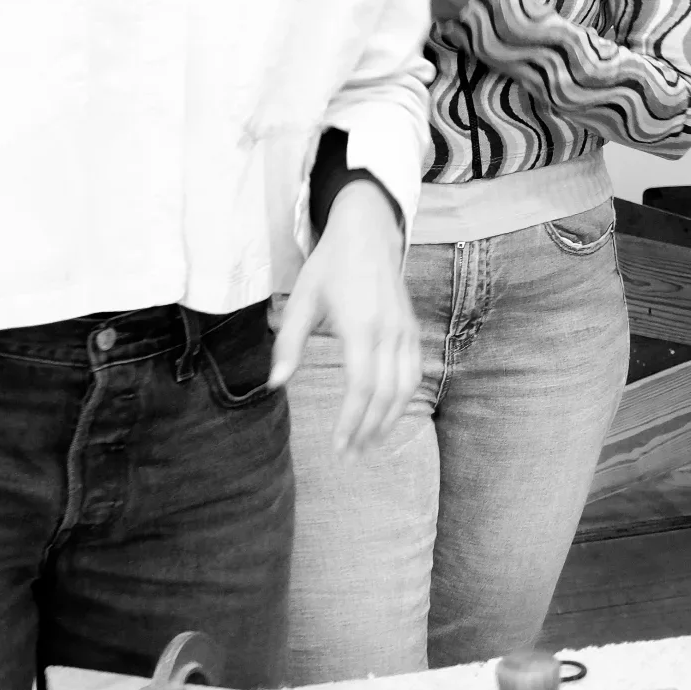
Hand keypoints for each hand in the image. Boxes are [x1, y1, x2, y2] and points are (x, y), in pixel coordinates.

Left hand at [268, 181, 418, 452]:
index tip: (338, 447)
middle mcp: (389, 330)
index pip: (361, 386)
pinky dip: (404, 399)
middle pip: (386, 394)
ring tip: (370, 444)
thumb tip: (276, 385)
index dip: (351, 421)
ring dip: (390, 420)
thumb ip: (290, 343)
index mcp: (360, 325)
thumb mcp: (302, 298)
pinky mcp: (412, 328)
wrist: (369, 233)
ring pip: (406, 387)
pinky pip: (414, 371)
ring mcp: (405, 329)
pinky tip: (388, 414)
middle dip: (369, 430)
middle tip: (351, 457)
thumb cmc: (330, 265)